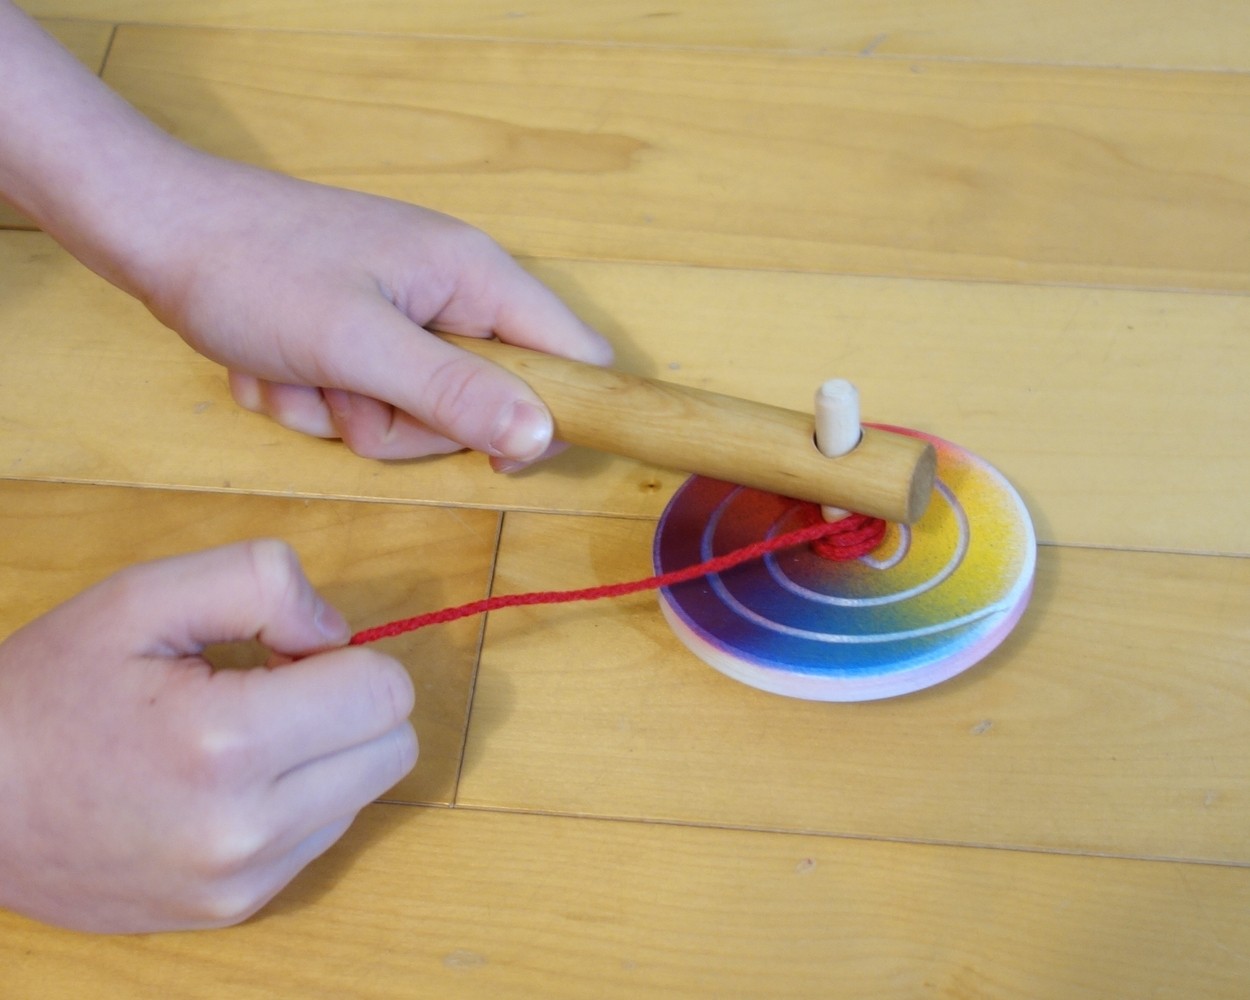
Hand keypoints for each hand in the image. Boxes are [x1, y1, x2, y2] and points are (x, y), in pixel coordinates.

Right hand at [0, 540, 416, 932]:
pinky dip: (300, 799)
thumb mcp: (143, 597)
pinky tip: (228, 781)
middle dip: (351, 703)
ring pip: (366, 792)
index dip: (343, 655)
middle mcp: (246, 830)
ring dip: (328, 753)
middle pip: (395, 748)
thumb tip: (339, 631)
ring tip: (238, 736)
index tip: (281, 652)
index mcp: (227, 743)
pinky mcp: (235, 909)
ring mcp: (242, 882)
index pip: (385, 691)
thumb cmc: (49, 692)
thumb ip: (262, 582)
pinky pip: (321, 835)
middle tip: (268, 689)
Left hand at [132, 154, 612, 468]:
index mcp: (475, 276)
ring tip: (299, 372)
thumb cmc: (253, 269)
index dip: (549, 416)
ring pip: (416, 413)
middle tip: (349, 391)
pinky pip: (367, 401)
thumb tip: (543, 434)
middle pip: (484, 404)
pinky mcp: (362, 332)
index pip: (571, 357)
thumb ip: (454, 391)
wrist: (154, 228)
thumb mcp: (357, 343)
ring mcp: (405, 314)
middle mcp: (452, 293)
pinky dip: (319, 399)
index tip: (489, 456)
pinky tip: (277, 366)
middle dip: (407, 422)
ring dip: (348, 414)